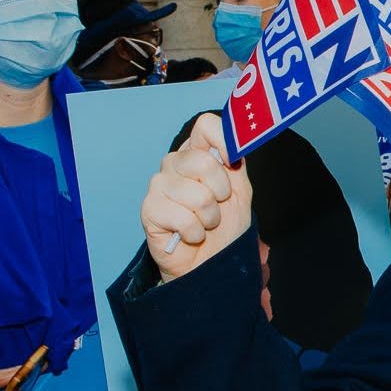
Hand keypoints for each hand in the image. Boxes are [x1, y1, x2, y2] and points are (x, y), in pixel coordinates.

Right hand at [142, 112, 252, 280]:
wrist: (210, 263)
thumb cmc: (224, 227)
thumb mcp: (240, 191)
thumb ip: (237, 162)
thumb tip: (237, 138)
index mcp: (197, 153)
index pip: (206, 126)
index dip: (223, 141)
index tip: (232, 162)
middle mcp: (174, 164)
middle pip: (202, 161)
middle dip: (221, 192)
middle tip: (217, 206)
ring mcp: (158, 186)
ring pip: (196, 194)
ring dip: (209, 217)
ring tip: (204, 224)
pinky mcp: (149, 209)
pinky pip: (182, 217)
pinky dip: (194, 232)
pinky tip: (190, 235)